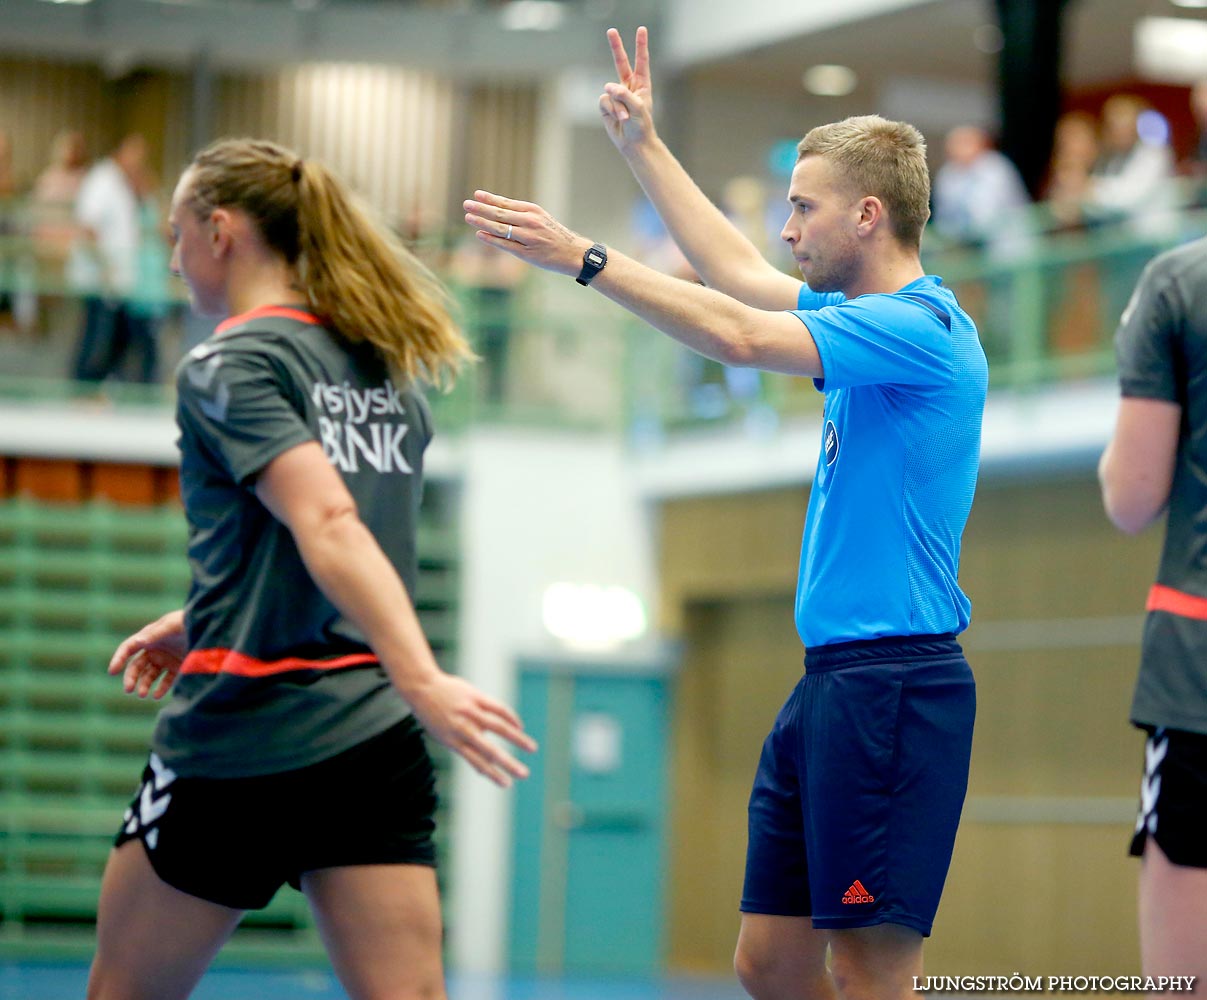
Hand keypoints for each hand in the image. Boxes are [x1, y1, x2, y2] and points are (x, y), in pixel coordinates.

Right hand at [108, 609, 186, 698]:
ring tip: (143, 694)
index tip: (112, 671)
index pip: (128, 648)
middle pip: (136, 666)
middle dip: (130, 678)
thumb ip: (157, 634)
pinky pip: (165, 682)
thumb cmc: (190, 622)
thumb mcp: (173, 625)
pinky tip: (156, 695)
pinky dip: (160, 689)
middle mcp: (155, 650)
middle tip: (128, 690)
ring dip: (144, 685)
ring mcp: (165, 660)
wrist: (211, 628)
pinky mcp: (177, 668)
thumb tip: (139, 641)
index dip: (119, 658)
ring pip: (148, 676)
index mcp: (149, 637)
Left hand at [404, 672, 536, 787]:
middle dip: (508, 763)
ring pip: (499, 727)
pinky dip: (511, 717)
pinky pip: (498, 708)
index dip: (493, 774)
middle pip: (490, 749)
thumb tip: (485, 768)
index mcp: (454, 741)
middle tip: (525, 774)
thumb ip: (464, 749)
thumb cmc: (434, 715)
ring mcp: (470, 711)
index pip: (477, 761)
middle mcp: (463, 728)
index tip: (507, 784)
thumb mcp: (443, 736)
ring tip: (532, 748)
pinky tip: (519, 726)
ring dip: (518, 739)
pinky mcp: (476, 696)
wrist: (422, 687)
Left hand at [463, 190, 590, 275]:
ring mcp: (528, 237)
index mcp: (533, 211)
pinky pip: (505, 244)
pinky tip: (480, 234)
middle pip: (500, 213)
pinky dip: (491, 239)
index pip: (506, 203)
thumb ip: (521, 215)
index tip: (476, 194)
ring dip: (482, 222)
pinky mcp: (527, 253)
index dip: (490, 198)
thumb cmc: (554, 235)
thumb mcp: (541, 218)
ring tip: (468, 217)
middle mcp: (530, 221)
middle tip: (466, 204)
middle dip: (481, 208)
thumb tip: (498, 210)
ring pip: (500, 228)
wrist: (573, 253)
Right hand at [601, 26, 655, 154]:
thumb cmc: (641, 126)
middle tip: (611, 30)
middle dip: (616, 47)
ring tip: (625, 117)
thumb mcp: (638, 108)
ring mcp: (616, 96)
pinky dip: (610, 110)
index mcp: (642, 84)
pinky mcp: (606, 105)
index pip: (641, 61)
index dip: (641, 45)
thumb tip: (607, 87)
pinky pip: (604, 101)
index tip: (641, 29)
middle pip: (621, 62)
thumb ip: (624, 94)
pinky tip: (617, 118)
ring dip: (617, 105)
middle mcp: (628, 86)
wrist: (634, 144)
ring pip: (610, 90)